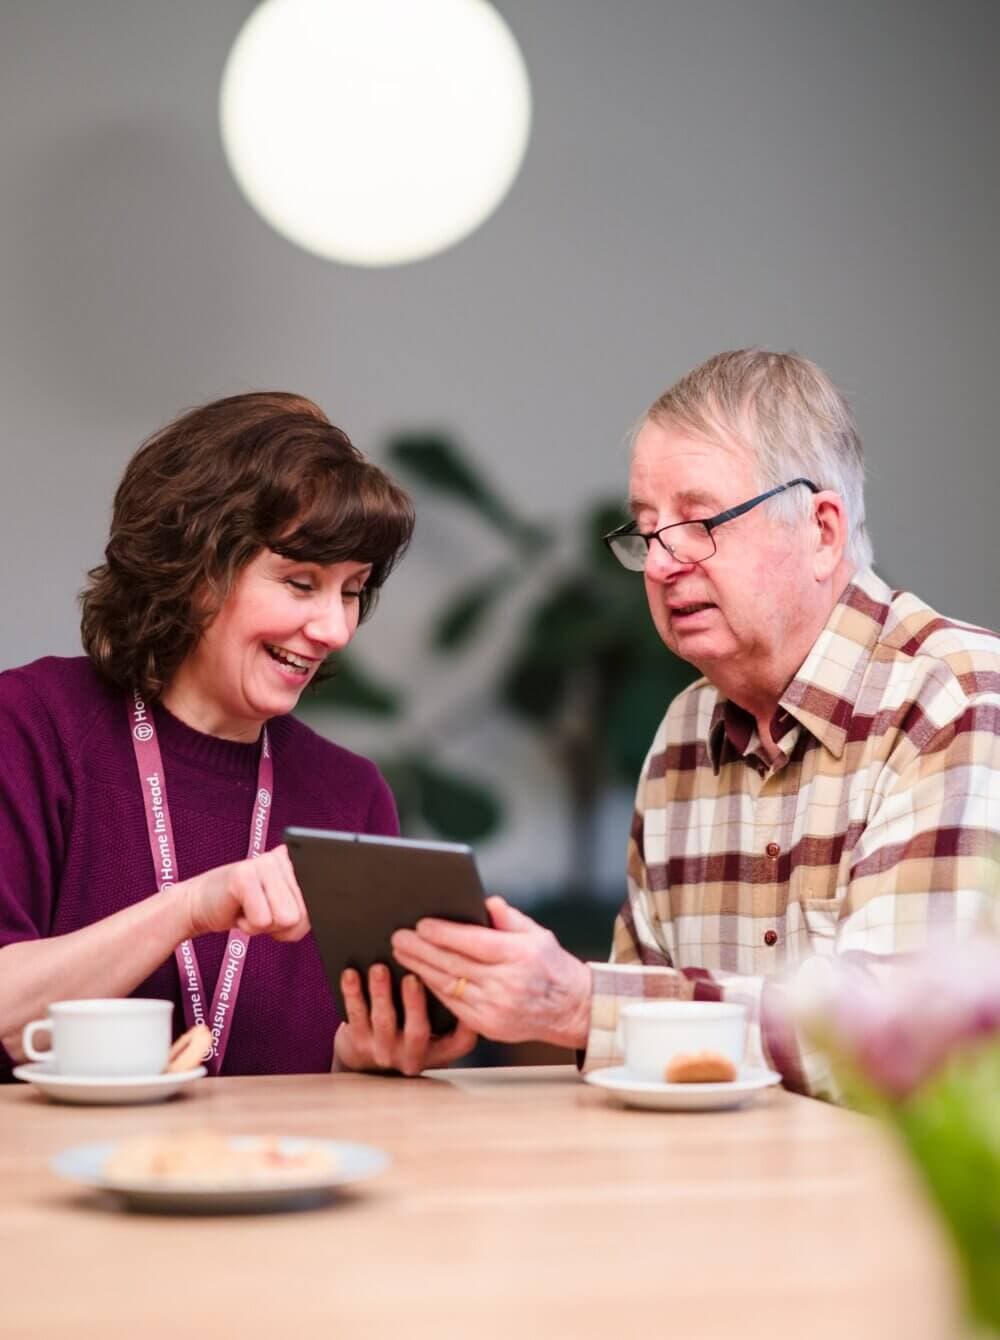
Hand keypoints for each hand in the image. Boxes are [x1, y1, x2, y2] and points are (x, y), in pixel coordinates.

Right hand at [180, 844, 309, 942]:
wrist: (200, 904)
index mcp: (296, 864)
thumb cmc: (243, 908)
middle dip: (280, 927)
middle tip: (259, 912)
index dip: (299, 921)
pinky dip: (248, 926)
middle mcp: (282, 858)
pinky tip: (238, 909)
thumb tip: (312, 916)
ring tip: (250, 909)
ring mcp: (262, 863)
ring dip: (264, 926)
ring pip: (286, 918)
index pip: (320, 903)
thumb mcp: (280, 910)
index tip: (278, 914)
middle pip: (302, 915)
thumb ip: (302, 912)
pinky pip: (262, 921)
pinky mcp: (243, 875)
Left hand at [333, 963, 476, 1075]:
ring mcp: (384, 1051)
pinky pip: (355, 1016)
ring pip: (383, 1021)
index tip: (464, 994)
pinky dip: (353, 993)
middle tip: (412, 977)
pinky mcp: (358, 1044)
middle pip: (418, 1031)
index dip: (467, 1023)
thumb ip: (446, 1006)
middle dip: (415, 1003)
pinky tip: (351, 975)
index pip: (461, 1042)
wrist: (366, 1062)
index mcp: (439, 1051)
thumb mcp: (436, 1029)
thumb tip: (453, 963)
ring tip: (379, 969)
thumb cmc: (409, 1031)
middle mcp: (413, 1055)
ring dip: (381, 993)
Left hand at [391, 896, 592, 1049]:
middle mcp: (507, 983)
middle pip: (454, 964)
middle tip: (398, 937)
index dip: (444, 934)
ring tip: (401, 953)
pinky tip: (419, 975)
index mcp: (520, 955)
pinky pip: (453, 1005)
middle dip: (421, 950)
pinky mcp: (488, 1026)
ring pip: (448, 986)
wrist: (570, 1009)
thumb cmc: (550, 964)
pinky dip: (433, 989)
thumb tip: (484, 902)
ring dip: (420, 969)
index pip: (474, 942)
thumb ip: (508, 918)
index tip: (421, 924)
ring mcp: (496, 1008)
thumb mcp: (537, 933)